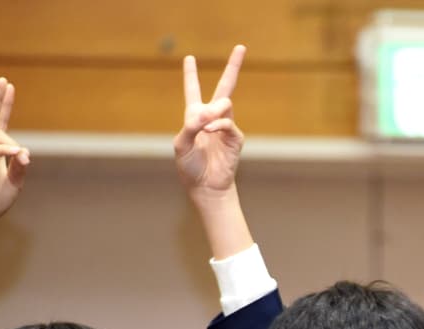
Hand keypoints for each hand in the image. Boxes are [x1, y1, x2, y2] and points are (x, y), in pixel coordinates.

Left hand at [175, 45, 245, 199]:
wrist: (205, 187)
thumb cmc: (189, 167)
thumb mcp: (182, 144)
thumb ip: (192, 124)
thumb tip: (209, 112)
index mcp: (194, 117)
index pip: (192, 90)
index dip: (191, 74)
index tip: (190, 58)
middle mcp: (212, 118)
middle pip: (224, 87)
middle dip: (233, 66)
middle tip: (241, 47)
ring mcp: (225, 127)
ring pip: (225, 103)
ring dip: (214, 110)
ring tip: (206, 126)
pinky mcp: (236, 138)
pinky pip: (228, 122)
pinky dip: (218, 125)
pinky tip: (210, 132)